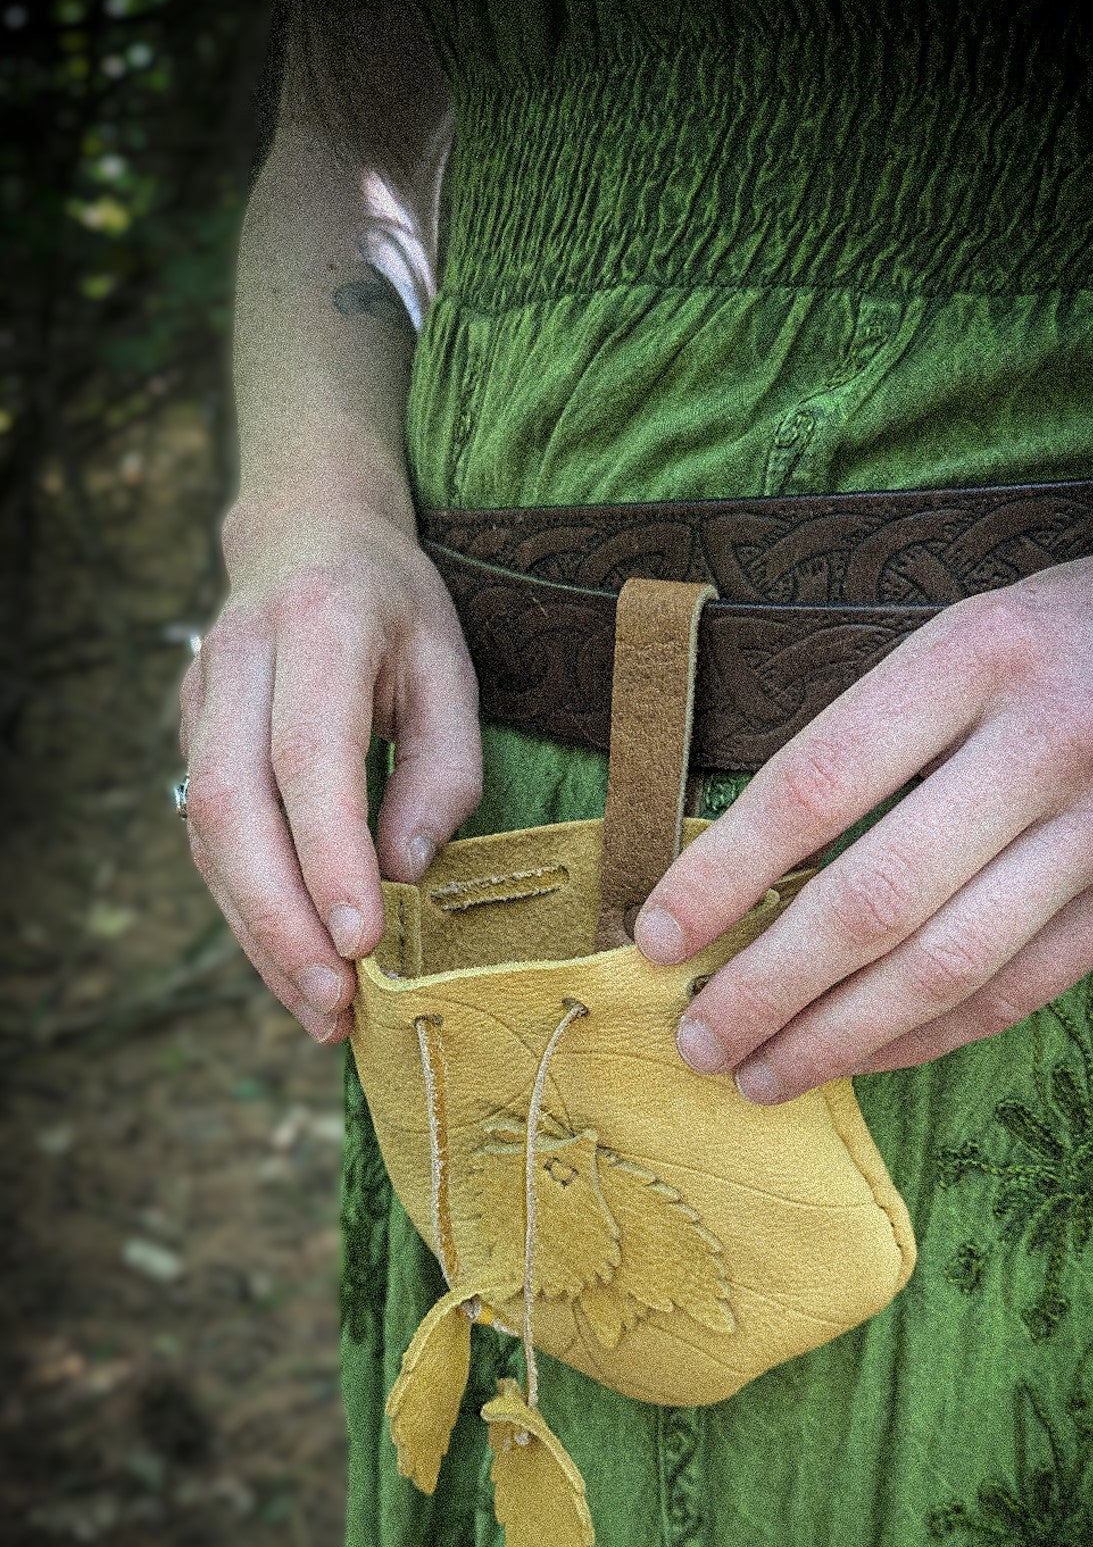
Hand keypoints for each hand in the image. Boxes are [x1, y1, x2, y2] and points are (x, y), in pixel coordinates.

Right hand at [179, 483, 481, 1041]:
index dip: (327, 855)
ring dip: (260, 935)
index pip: (306, 756)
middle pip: (233, 806)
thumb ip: (442, 773)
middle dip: (281, 919)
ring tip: (321, 1012)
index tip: (363, 941)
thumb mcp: (451, 671)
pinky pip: (205, 842)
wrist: (304, 534)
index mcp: (318, 626)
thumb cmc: (395, 609)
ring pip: (206, 836)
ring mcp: (198, 701)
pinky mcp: (187, 740)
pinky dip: (249, 915)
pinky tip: (294, 971)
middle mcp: (239, 662)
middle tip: (335, 1002)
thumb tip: (404, 877)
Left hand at [633, 537, 1092, 1098]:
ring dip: (836, 1038)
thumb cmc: (1057, 638)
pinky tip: (855, 1057)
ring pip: (947, 966)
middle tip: (695, 1039)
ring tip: (756, 1073)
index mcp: (976, 656)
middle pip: (879, 898)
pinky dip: (923, 1037)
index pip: (820, 782)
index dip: (724, 873)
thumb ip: (860, 741)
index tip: (655, 936)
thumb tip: (735, 879)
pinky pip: (1016, 991)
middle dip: (769, 986)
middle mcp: (1049, 743)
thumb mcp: (952, 637)